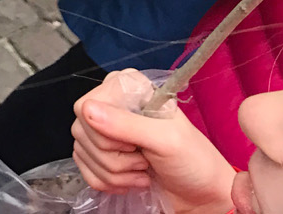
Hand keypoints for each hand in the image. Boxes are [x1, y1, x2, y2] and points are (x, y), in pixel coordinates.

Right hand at [72, 72, 234, 213]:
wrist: (200, 193)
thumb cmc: (193, 161)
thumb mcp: (166, 139)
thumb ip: (127, 124)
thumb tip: (87, 110)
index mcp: (125, 87)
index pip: (86, 106)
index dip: (107, 133)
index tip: (135, 143)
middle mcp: (110, 104)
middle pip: (82, 132)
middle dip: (115, 159)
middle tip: (144, 160)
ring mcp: (102, 130)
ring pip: (82, 154)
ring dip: (115, 174)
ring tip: (144, 170)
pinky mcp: (99, 155)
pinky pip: (85, 171)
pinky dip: (109, 184)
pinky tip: (133, 180)